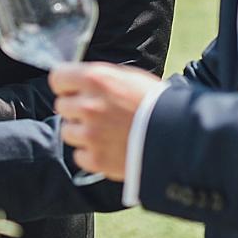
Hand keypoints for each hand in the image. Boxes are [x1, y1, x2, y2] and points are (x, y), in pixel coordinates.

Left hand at [49, 61, 161, 180]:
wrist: (179, 138)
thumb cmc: (157, 104)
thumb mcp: (130, 78)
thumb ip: (102, 79)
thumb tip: (81, 81)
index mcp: (96, 79)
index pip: (57, 78)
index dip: (66, 85)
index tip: (73, 90)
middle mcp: (88, 105)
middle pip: (62, 105)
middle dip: (76, 109)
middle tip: (97, 113)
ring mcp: (90, 134)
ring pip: (67, 131)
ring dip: (82, 132)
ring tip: (105, 132)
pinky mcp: (96, 159)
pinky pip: (79, 155)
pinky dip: (91, 154)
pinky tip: (109, 148)